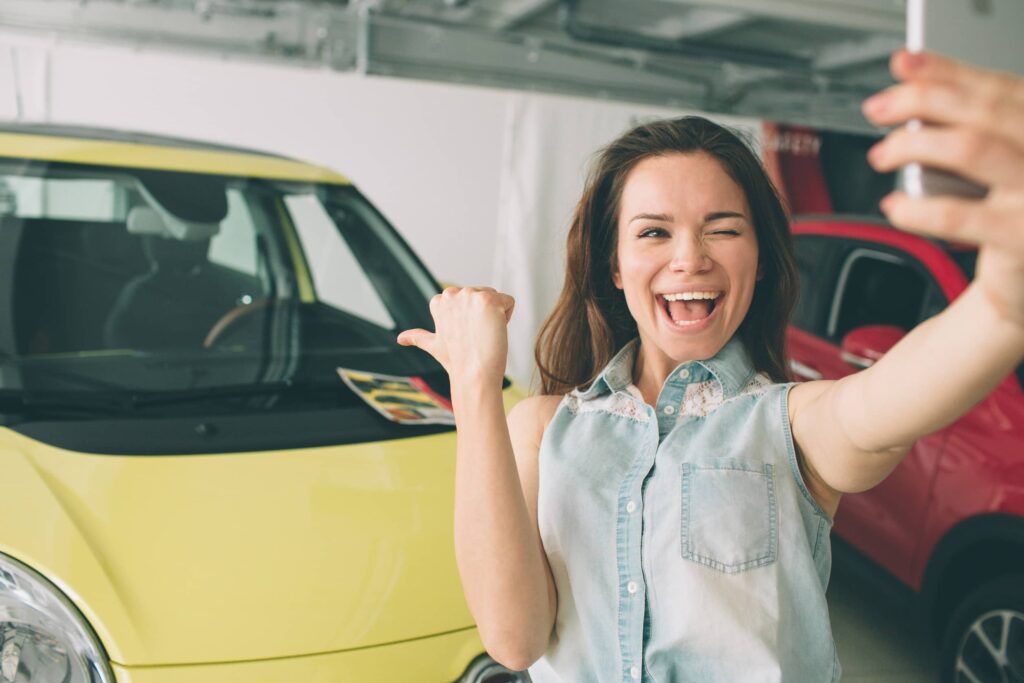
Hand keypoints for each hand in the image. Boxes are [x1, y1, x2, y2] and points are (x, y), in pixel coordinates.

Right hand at [397, 286, 514, 385]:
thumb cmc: (457, 362)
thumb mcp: (434, 345)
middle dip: (484, 315)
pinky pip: (509, 301)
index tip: (465, 335)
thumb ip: (418, 337)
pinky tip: (495, 331)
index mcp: (439, 301)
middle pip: (483, 295)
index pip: (468, 298)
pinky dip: (507, 317)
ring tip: (484, 334)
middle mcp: (452, 294)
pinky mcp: (489, 300)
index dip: (470, 318)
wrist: (474, 375)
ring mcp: (470, 295)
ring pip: (496, 297)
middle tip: (476, 336)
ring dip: (495, 316)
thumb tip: (400, 338)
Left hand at [863, 49, 1023, 326]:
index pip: (1001, 88)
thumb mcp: (1002, 160)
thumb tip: (912, 78)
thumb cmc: (1012, 214)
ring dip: (914, 144)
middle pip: (985, 110)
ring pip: (972, 148)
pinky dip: (915, 208)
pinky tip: (894, 208)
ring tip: (882, 154)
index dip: (949, 72)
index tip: (905, 65)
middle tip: (878, 108)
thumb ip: (971, 121)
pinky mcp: (1022, 237)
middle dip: (921, 100)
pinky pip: (957, 215)